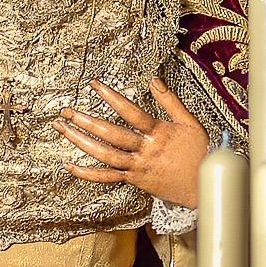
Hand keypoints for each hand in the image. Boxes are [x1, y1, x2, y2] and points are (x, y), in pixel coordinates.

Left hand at [57, 79, 207, 209]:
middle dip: (86, 121)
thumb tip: (153, 79)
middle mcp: (144, 150)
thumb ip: (170, 101)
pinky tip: (70, 165)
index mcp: (158, 133)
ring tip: (62, 130)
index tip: (94, 85)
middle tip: (66, 111)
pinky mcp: (134, 180)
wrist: (203, 187)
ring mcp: (137, 167)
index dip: (111, 97)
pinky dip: (88, 173)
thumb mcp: (190, 122)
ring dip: (80, 142)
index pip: (130, 111)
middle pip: (110, 134)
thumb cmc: (199, 153)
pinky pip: (107, 177)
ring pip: (104, 155)